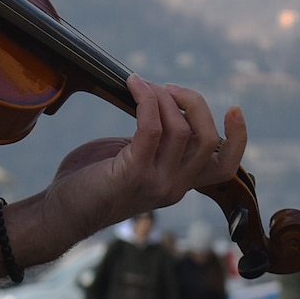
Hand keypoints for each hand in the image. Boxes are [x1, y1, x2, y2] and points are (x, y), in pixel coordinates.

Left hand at [40, 77, 248, 237]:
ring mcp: (156, 182)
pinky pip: (150, 127)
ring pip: (181, 129)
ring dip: (162, 97)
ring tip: (142, 85)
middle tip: (167, 88)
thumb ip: (158, 140)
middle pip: (208, 138)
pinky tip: (133, 85)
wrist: (61, 213)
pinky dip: (145, 100)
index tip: (234, 108)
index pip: (226, 166)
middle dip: (193, 102)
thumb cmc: (93, 181)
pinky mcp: (132, 173)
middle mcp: (176, 186)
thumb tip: (165, 100)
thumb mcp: (136, 160)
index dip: (238, 137)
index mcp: (181, 183)